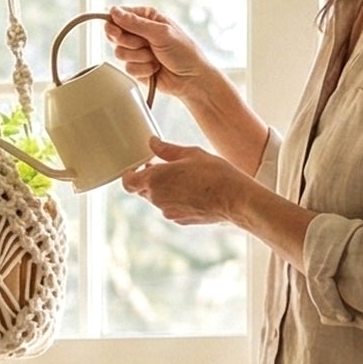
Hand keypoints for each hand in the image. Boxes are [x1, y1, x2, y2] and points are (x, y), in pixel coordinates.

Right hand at [106, 4, 212, 98]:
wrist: (191, 79)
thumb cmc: (184, 52)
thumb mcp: (161, 33)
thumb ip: (135, 23)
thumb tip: (113, 11)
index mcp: (147, 17)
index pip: (119, 15)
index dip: (114, 23)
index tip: (117, 30)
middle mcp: (140, 32)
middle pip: (115, 35)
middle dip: (129, 42)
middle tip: (144, 44)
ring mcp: (137, 51)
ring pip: (119, 53)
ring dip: (139, 57)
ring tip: (155, 57)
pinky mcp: (137, 67)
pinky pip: (127, 68)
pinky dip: (143, 69)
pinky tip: (155, 68)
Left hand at [121, 137, 244, 226]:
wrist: (234, 199)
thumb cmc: (214, 173)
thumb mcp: (191, 153)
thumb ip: (167, 150)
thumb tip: (153, 143)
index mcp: (155, 179)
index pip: (128, 182)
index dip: (130, 175)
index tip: (138, 167)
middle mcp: (157, 199)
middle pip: (143, 190)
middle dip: (149, 180)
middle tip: (164, 168)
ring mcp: (167, 212)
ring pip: (157, 200)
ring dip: (163, 190)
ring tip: (183, 179)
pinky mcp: (179, 220)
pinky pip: (170, 208)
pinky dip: (175, 201)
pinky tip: (192, 192)